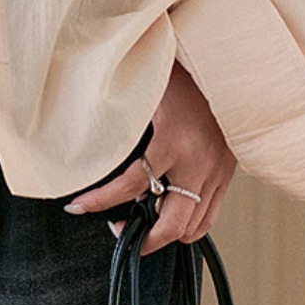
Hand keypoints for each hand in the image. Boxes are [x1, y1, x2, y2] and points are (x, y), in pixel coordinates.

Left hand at [64, 62, 235, 255]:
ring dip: (166, 234)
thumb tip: (96, 146)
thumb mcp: (148, 92)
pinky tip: (168, 211)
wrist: (227, 65)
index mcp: (174, 141)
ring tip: (142, 223)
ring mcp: (217, 173)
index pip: (131, 185)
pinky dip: (188, 222)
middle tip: (117, 231)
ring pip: (194, 228)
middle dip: (142, 240)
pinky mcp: (227, 174)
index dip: (100, 200)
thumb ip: (126, 119)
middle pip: (171, 225)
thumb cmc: (181, 72)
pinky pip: (210, 215)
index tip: (77, 205)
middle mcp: (198, 163)